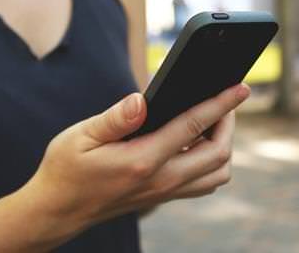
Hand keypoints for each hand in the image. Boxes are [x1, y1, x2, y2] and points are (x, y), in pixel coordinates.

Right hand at [22, 83, 248, 233]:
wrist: (58, 210)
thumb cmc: (66, 168)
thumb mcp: (80, 136)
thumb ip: (114, 118)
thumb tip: (141, 99)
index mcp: (142, 160)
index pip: (194, 127)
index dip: (221, 104)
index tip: (240, 88)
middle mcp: (161, 181)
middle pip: (218, 154)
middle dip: (228, 123)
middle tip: (224, 99)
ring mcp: (165, 192)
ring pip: (217, 174)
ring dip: (224, 146)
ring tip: (214, 120)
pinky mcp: (164, 196)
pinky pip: (203, 183)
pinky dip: (212, 161)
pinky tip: (196, 141)